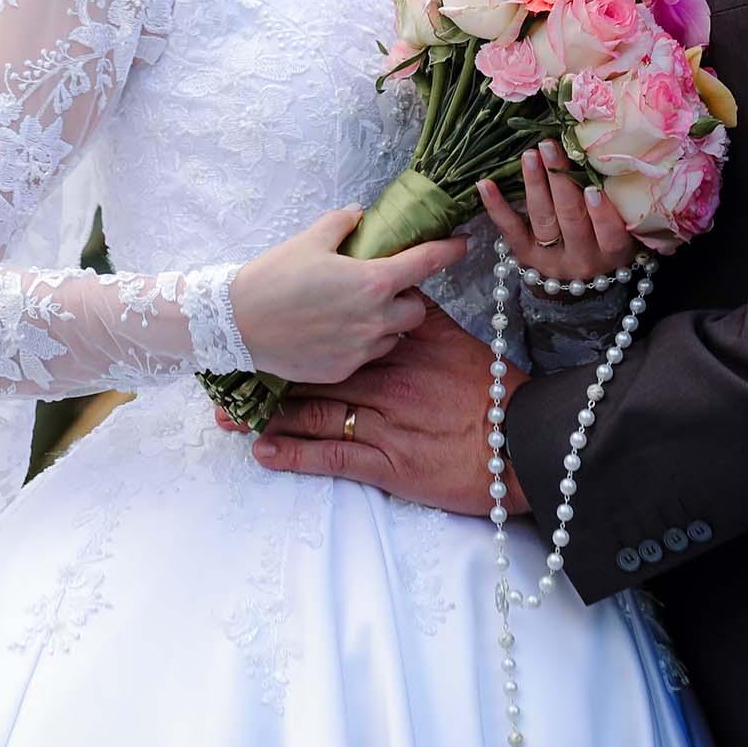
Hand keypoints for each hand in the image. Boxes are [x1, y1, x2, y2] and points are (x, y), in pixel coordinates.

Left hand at [225, 299, 523, 516]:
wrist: (524, 442)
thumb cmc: (494, 391)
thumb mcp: (458, 340)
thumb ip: (425, 314)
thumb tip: (401, 284)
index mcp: (399, 344)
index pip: (336, 329)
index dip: (295, 329)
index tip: (259, 324)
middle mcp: (385, 377)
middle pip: (313, 369)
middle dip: (266, 371)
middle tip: (223, 370)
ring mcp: (384, 420)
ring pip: (312, 412)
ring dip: (265, 413)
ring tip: (226, 415)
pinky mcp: (387, 462)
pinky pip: (331, 456)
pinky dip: (294, 454)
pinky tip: (263, 451)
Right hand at [228, 205, 468, 385]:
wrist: (238, 324)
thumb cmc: (273, 277)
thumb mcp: (309, 239)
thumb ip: (342, 223)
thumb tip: (360, 216)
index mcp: (373, 280)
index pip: (427, 262)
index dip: (449, 250)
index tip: (463, 243)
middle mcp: (376, 318)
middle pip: (416, 309)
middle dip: (405, 297)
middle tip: (380, 286)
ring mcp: (362, 348)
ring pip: (394, 335)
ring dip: (385, 323)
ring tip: (354, 311)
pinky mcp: (345, 369)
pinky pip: (368, 354)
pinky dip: (361, 342)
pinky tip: (334, 331)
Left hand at [478, 139, 639, 282]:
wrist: (581, 283)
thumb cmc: (608, 241)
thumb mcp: (626, 230)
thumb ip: (620, 203)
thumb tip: (604, 153)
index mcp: (612, 252)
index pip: (609, 233)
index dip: (601, 212)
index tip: (592, 187)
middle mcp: (582, 258)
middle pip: (571, 218)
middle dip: (560, 180)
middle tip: (550, 146)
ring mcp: (551, 258)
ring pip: (542, 218)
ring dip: (534, 184)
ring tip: (529, 154)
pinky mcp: (526, 256)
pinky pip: (510, 230)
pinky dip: (496, 206)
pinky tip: (485, 184)